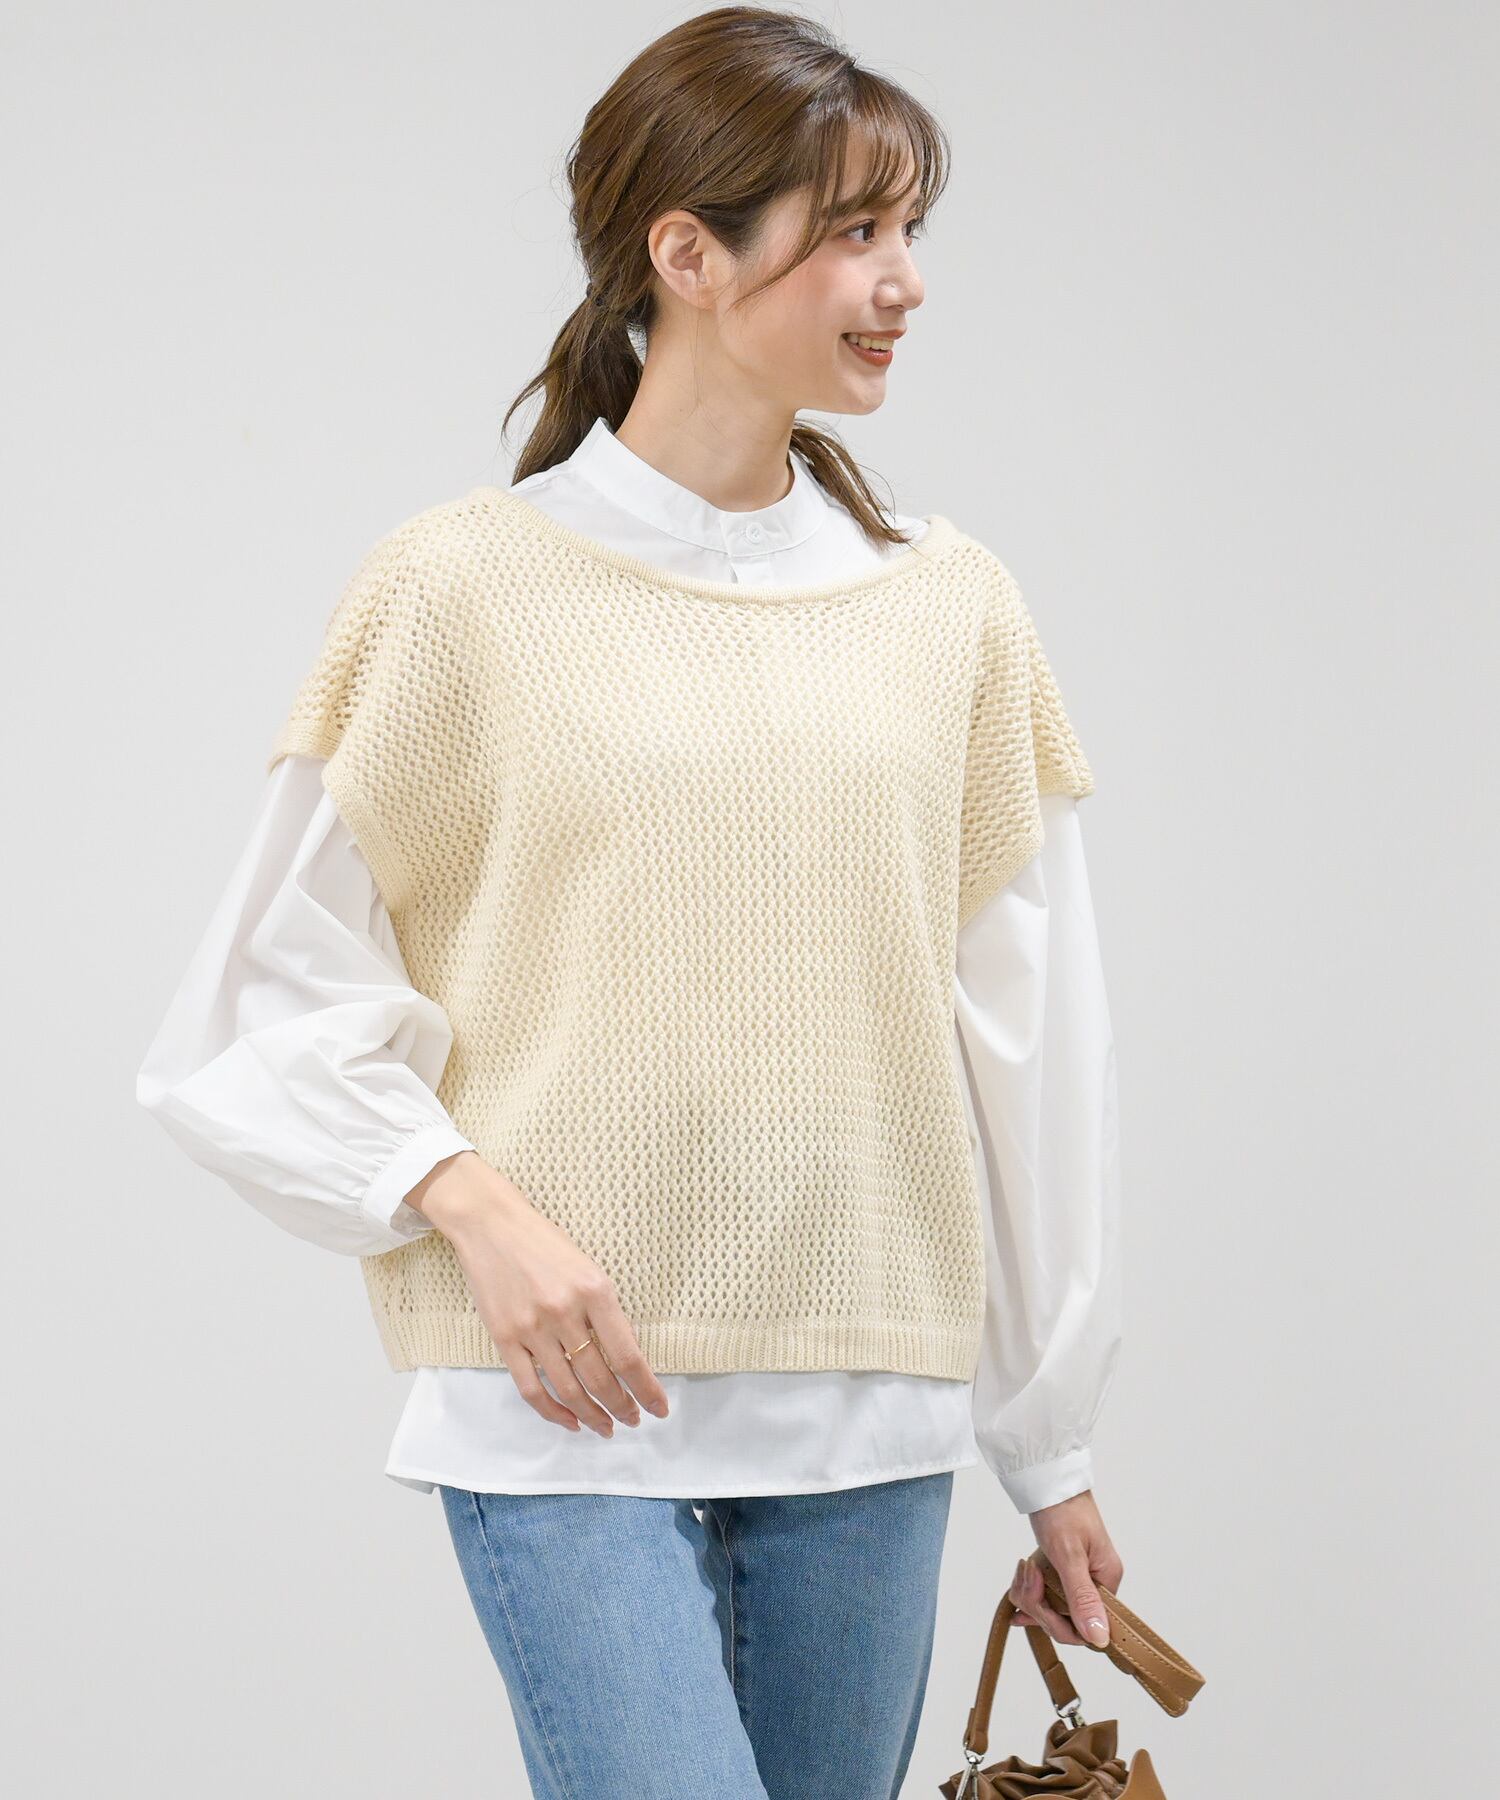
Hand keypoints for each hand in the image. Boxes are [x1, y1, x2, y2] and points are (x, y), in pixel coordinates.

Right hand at [408, 1152, 670, 1437]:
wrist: (491, 1225)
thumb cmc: (544, 1243)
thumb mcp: (589, 1268)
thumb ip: (606, 1311)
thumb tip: (626, 1359)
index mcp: (595, 1290)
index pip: (627, 1356)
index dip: (646, 1389)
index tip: (659, 1408)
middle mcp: (565, 1312)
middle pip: (600, 1378)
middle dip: (622, 1407)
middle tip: (633, 1420)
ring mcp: (532, 1328)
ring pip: (568, 1390)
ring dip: (591, 1415)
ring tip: (606, 1427)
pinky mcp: (504, 1338)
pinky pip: (530, 1388)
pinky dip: (552, 1412)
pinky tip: (570, 1421)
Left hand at [1007, 1489, 1122, 1647]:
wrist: (1048, 1480)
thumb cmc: (1062, 1509)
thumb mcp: (1069, 1556)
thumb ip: (1082, 1598)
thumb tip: (1100, 1637)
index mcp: (1106, 1580)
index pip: (1088, 1628)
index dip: (1059, 1624)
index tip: (1039, 1604)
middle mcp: (1096, 1582)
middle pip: (1066, 1621)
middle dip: (1039, 1605)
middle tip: (1027, 1576)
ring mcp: (1078, 1578)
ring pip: (1050, 1609)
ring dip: (1030, 1593)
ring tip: (1023, 1567)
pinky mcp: (1061, 1573)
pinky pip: (1044, 1597)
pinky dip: (1029, 1589)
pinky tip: (1019, 1580)